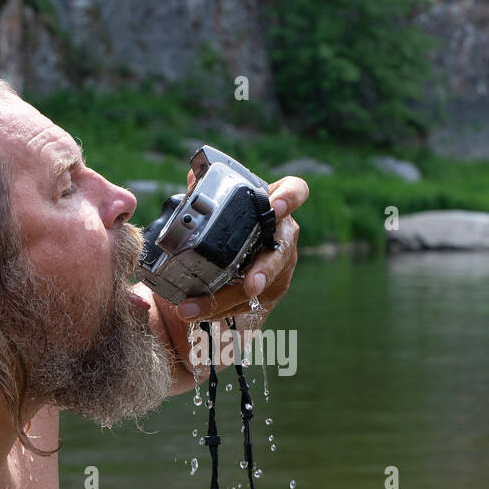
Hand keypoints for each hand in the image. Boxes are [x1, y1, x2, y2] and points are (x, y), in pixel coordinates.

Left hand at [173, 173, 307, 322]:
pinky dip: (219, 309)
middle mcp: (282, 234)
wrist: (232, 253)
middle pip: (282, 250)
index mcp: (273, 204)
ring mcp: (279, 264)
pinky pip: (246, 303)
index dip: (290, 198)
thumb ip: (206, 188)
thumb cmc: (230, 222)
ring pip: (261, 285)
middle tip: (251, 285)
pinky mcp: (269, 290)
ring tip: (200, 306)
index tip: (276, 207)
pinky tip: (198, 312)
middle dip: (266, 270)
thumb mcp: (217, 203)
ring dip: (229, 299)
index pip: (295, 191)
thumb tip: (193, 176)